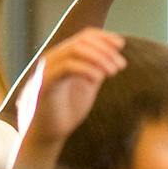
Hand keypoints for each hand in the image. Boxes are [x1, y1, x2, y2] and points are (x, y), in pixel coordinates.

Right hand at [30, 29, 126, 143]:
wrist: (47, 132)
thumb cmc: (67, 108)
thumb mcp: (87, 84)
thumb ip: (97, 69)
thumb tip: (114, 56)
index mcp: (64, 57)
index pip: (85, 36)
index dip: (105, 37)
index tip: (121, 45)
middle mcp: (54, 58)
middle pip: (82, 41)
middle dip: (106, 50)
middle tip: (121, 66)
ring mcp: (48, 68)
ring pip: (75, 50)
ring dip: (99, 58)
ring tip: (113, 72)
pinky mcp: (45, 82)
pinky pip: (66, 67)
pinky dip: (86, 69)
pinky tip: (97, 79)